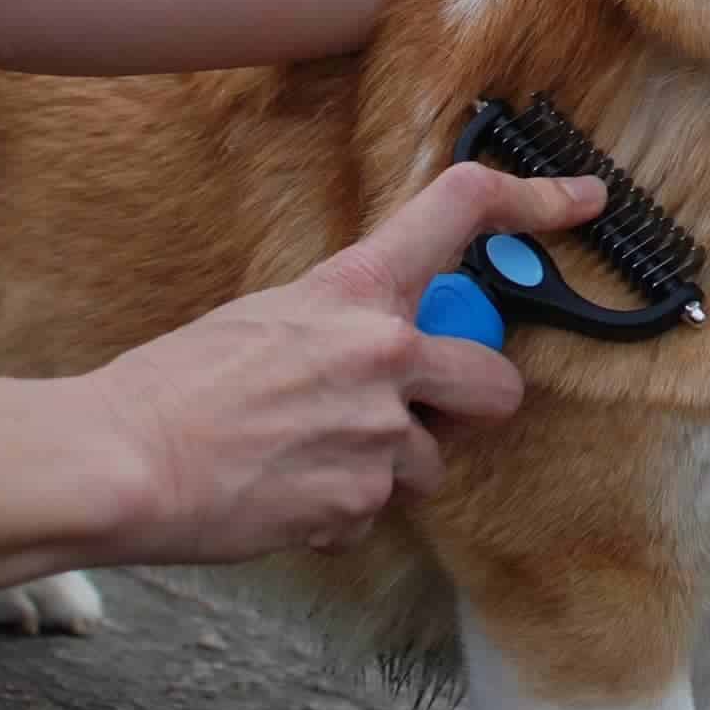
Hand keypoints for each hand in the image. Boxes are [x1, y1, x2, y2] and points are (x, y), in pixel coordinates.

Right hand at [89, 165, 605, 564]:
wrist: (125, 459)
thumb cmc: (181, 380)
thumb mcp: (277, 315)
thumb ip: (350, 320)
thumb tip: (391, 344)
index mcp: (358, 289)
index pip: (461, 210)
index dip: (536, 199)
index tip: (583, 198)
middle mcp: (385, 353)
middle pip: (498, 381)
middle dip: (470, 402)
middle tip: (420, 408)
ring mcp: (379, 433)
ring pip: (434, 462)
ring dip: (393, 466)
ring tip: (316, 454)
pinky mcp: (359, 504)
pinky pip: (379, 511)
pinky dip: (346, 507)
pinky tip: (291, 488)